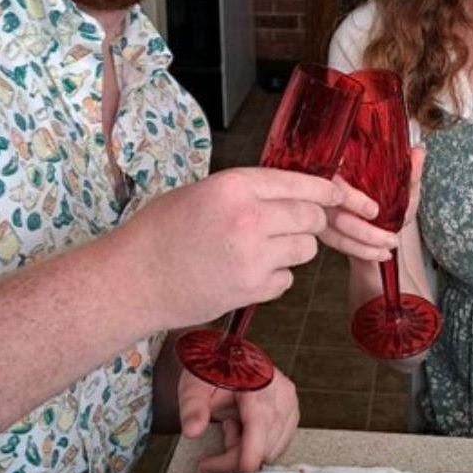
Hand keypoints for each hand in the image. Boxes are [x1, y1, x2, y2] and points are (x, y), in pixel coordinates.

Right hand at [121, 166, 348, 331]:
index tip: (338, 195)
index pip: (300, 182)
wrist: (135, 279)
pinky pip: (287, 280)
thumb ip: (247, 191)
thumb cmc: (160, 232)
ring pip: (305, 250)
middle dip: (310, 221)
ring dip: (292, 250)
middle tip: (292, 226)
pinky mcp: (252, 289)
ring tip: (259, 251)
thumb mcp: (203, 192)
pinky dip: (274, 278)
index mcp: (234, 186)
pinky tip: (244, 273)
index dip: (325, 190)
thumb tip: (288, 192)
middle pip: (311, 217)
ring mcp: (253, 257)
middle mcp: (248, 218)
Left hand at [178, 367, 299, 472]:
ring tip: (229, 427)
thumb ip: (192, 408)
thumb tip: (192, 430)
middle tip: (215, 439)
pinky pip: (275, 447)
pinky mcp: (291, 416)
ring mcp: (291, 406)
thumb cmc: (213, 369)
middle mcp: (283, 395)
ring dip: (245, 451)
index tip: (230, 471)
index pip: (259, 428)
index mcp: (262, 383)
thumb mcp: (194, 385)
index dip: (246, 457)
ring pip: (270, 452)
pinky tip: (242, 429)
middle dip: (235, 454)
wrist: (225, 357)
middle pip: (264, 447)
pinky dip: (255, 447)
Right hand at [322, 145, 422, 259]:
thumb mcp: (400, 185)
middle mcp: (323, 189)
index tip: (374, 211)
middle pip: (336, 215)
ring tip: (390, 248)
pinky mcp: (322, 228)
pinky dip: (361, 252)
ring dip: (365, 246)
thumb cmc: (384, 196)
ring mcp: (318, 210)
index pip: (335, 183)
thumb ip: (408, 170)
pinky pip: (337, 244)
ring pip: (335, 234)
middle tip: (391, 238)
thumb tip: (419, 152)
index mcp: (339, 168)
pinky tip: (381, 254)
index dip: (352, 199)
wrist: (374, 215)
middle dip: (365, 231)